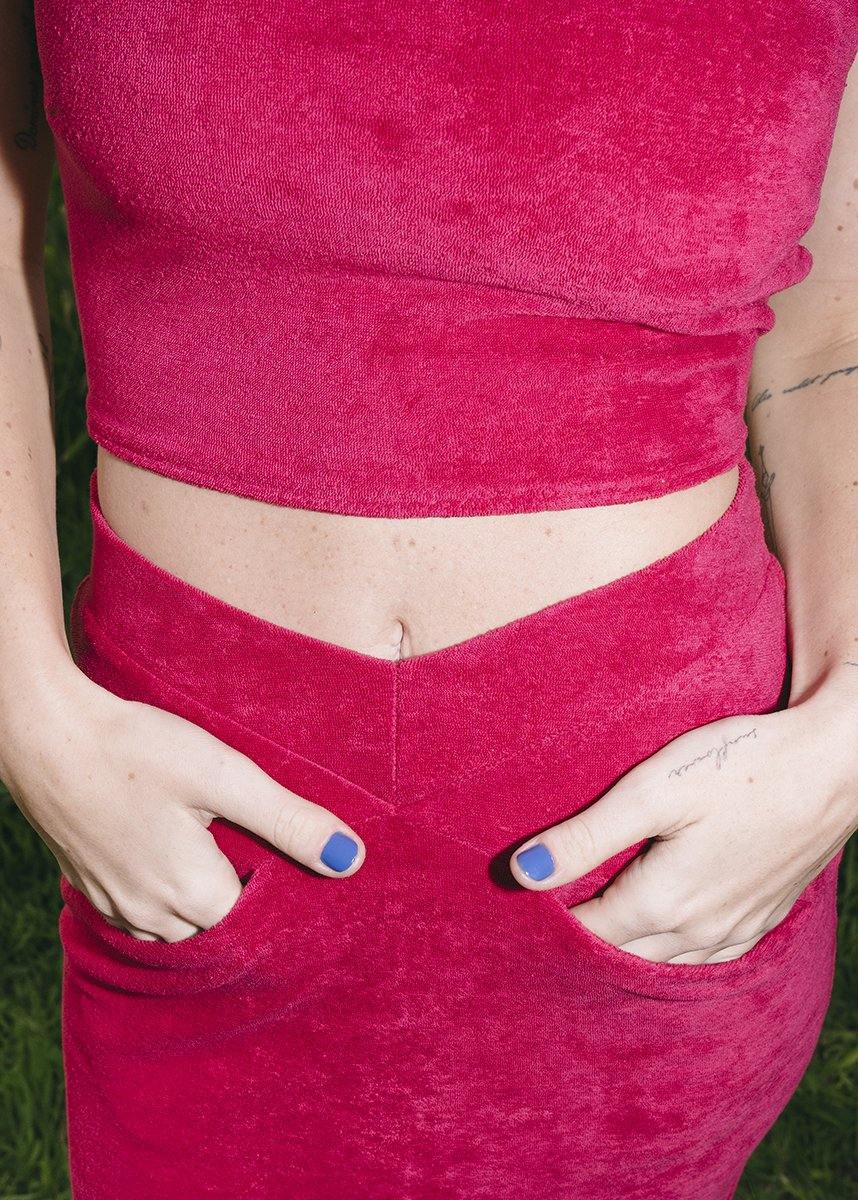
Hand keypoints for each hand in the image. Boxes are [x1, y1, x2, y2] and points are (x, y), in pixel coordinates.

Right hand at [2, 667, 364, 942]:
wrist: (46, 734)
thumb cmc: (138, 749)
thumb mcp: (225, 777)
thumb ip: (287, 821)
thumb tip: (351, 860)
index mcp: (193, 894)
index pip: (260, 919)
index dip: (283, 889)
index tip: (294, 857)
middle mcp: (153, 915)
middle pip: (219, 926)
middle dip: (245, 897)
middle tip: (262, 847)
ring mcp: (114, 905)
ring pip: (179, 925)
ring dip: (203, 899)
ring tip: (223, 849)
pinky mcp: (90, 886)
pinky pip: (141, 914)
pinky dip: (166, 896)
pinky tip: (175, 854)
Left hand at [510, 692, 856, 962]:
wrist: (835, 764)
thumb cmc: (741, 766)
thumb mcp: (651, 792)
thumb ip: (585, 837)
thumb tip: (521, 874)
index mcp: (664, 901)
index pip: (589, 931)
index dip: (552, 922)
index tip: (520, 910)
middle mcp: (700, 930)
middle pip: (624, 956)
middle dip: (585, 944)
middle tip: (545, 930)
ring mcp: (738, 930)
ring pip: (665, 963)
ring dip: (627, 953)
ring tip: (593, 935)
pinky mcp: (763, 918)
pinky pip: (706, 958)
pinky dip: (671, 954)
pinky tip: (660, 941)